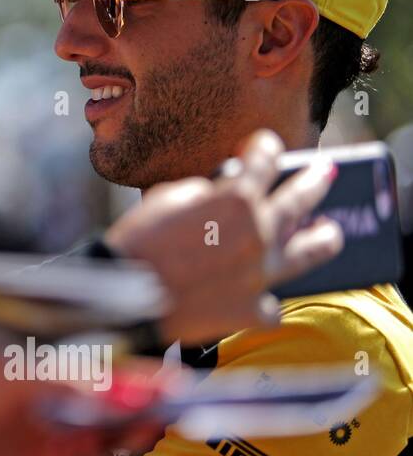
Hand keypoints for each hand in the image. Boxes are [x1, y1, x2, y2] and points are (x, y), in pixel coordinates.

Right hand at [104, 129, 341, 344]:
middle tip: (325, 172)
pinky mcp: (250, 310)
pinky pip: (271, 303)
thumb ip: (205, 193)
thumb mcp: (168, 198)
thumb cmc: (138, 240)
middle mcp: (259, 233)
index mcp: (236, 199)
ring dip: (324, 237)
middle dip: (314, 180)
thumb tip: (220, 198)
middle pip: (301, 199)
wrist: (126, 296)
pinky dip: (264, 298)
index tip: (265, 145)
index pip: (264, 160)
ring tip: (330, 231)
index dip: (265, 147)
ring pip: (310, 252)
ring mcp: (260, 274)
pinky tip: (260, 295)